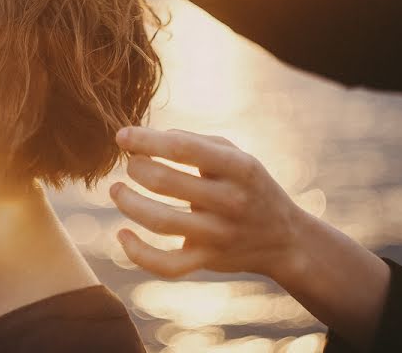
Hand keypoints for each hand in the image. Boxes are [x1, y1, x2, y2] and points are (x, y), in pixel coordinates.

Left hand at [110, 126, 307, 280]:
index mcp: (238, 167)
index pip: (183, 148)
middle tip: (130, 164)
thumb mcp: (237, 155)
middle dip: (136, 168)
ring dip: (128, 203)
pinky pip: (166, 265)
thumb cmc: (249, 186)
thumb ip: (196, 140)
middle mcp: (230, 201)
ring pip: (160, 221)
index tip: (122, 136)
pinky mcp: (207, 261)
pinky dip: (137, 253)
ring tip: (116, 190)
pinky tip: (122, 235)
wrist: (285, 239)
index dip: (146, 140)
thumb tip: (151, 137)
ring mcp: (219, 235)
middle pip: (165, 182)